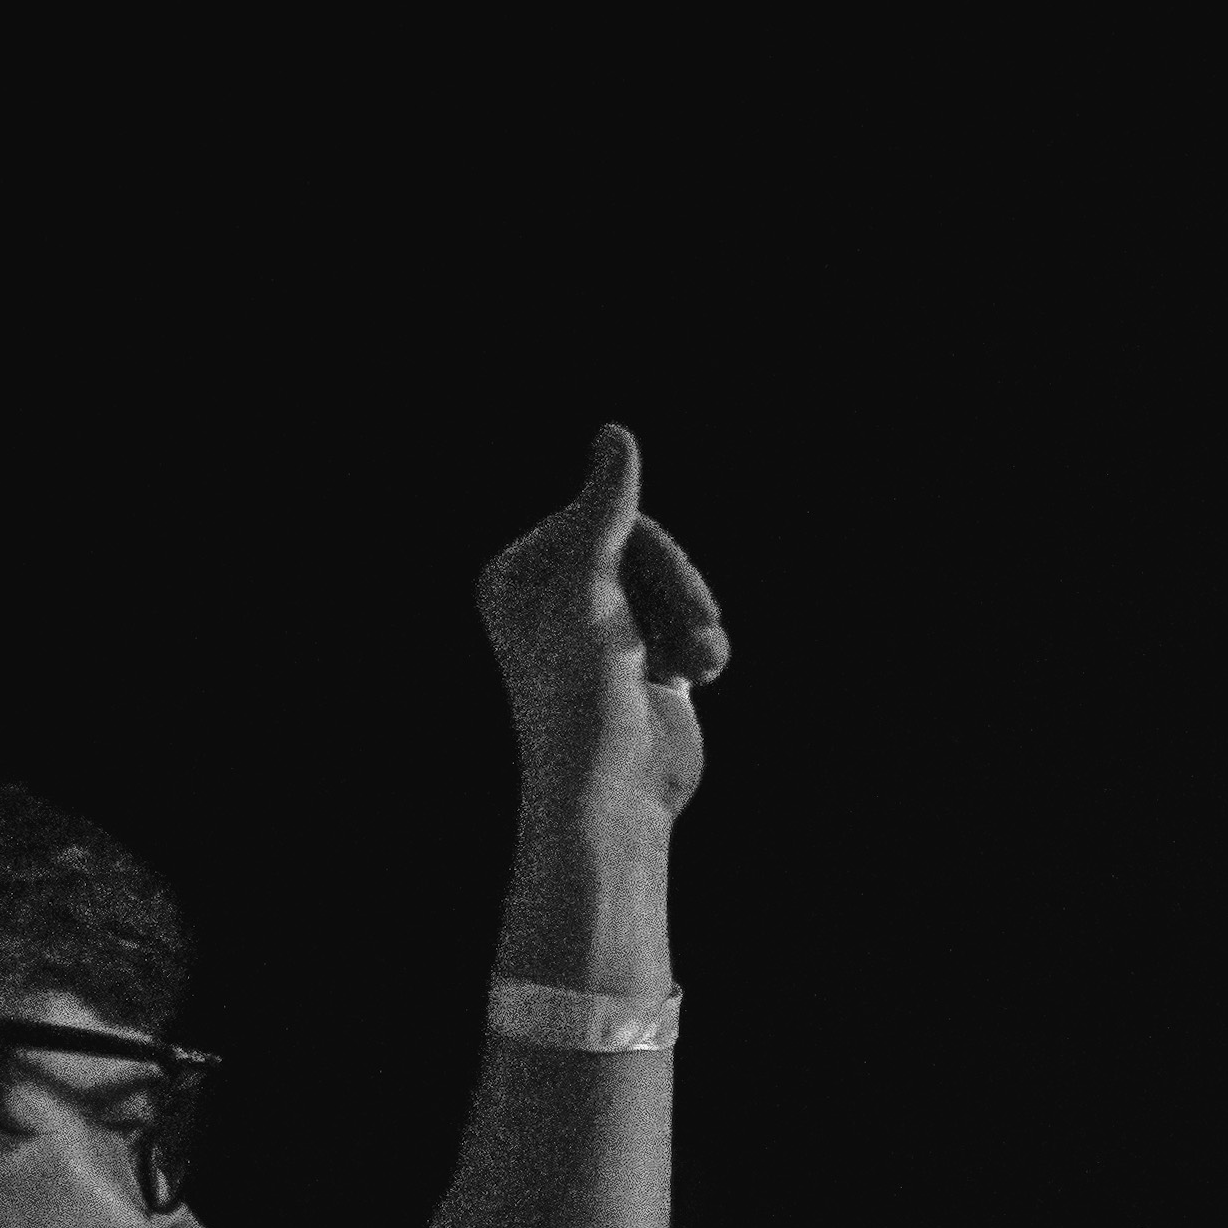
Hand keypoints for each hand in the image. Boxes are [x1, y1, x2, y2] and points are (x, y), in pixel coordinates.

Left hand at [473, 423, 725, 826]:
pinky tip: (705, 677)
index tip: (661, 592)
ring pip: (674, 587)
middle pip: (642, 549)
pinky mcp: (648, 664)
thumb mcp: (590, 589)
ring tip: (702, 662)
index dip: (644, 546)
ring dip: (696, 621)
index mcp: (522, 577)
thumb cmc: (583, 695)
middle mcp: (558, 601)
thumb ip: (606, 510)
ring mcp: (606, 633)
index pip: (599, 519)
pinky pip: (689, 623)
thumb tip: (616, 433)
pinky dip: (705, 646)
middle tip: (701, 626)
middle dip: (678, 587)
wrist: (613, 794)